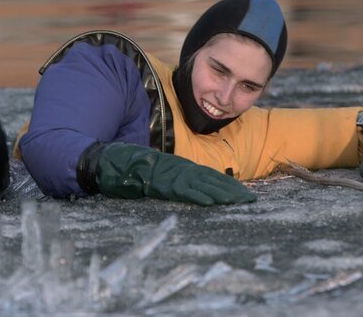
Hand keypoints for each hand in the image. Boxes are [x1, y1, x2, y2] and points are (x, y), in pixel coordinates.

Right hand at [91, 142, 255, 205]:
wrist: (109, 160)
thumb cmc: (131, 168)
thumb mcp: (157, 174)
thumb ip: (171, 180)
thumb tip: (188, 188)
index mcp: (180, 168)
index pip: (209, 177)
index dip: (227, 185)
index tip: (245, 193)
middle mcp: (179, 170)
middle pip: (211, 181)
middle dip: (232, 191)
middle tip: (252, 200)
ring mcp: (171, 175)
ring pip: (202, 185)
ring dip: (223, 194)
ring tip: (240, 202)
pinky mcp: (160, 182)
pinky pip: (183, 190)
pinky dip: (198, 196)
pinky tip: (212, 202)